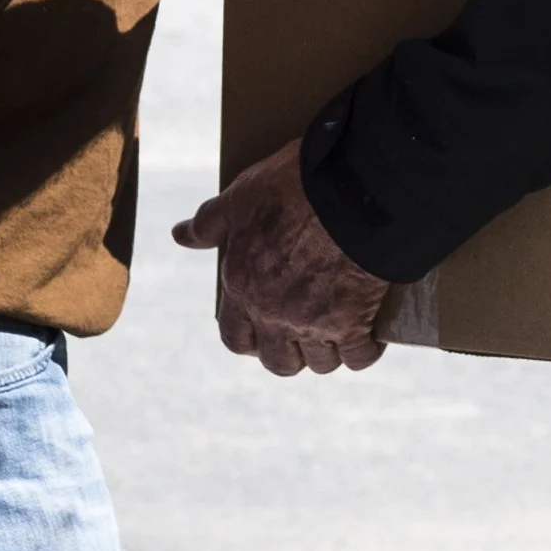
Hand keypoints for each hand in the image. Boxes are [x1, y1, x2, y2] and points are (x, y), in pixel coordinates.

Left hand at [174, 142, 389, 375]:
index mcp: (243, 286)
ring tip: (341, 332)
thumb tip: (179, 234)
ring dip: (330, 352)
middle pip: (278, 362)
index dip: (251, 338)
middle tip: (305, 334)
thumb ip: (210, 223)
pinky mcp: (354, 322)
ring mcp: (315, 322)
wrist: (351, 189)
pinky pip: (359, 356)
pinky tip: (370, 334)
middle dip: (291, 353)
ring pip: (321, 363)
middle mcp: (274, 312)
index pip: (236, 337)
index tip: (265, 329)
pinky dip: (365, 349)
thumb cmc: (292, 187)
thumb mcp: (241, 197)